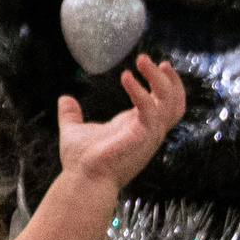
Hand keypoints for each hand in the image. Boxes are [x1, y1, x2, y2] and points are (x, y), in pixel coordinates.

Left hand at [56, 55, 184, 192]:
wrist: (82, 179)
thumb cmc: (82, 161)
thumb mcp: (75, 130)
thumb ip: (72, 115)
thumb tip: (65, 99)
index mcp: (138, 126)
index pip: (165, 104)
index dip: (166, 85)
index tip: (160, 65)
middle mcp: (149, 130)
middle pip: (175, 103)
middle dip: (171, 81)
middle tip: (159, 60)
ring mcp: (150, 135)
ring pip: (170, 104)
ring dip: (160, 80)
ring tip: (142, 61)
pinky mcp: (144, 137)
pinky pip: (150, 110)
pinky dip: (140, 92)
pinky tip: (125, 77)